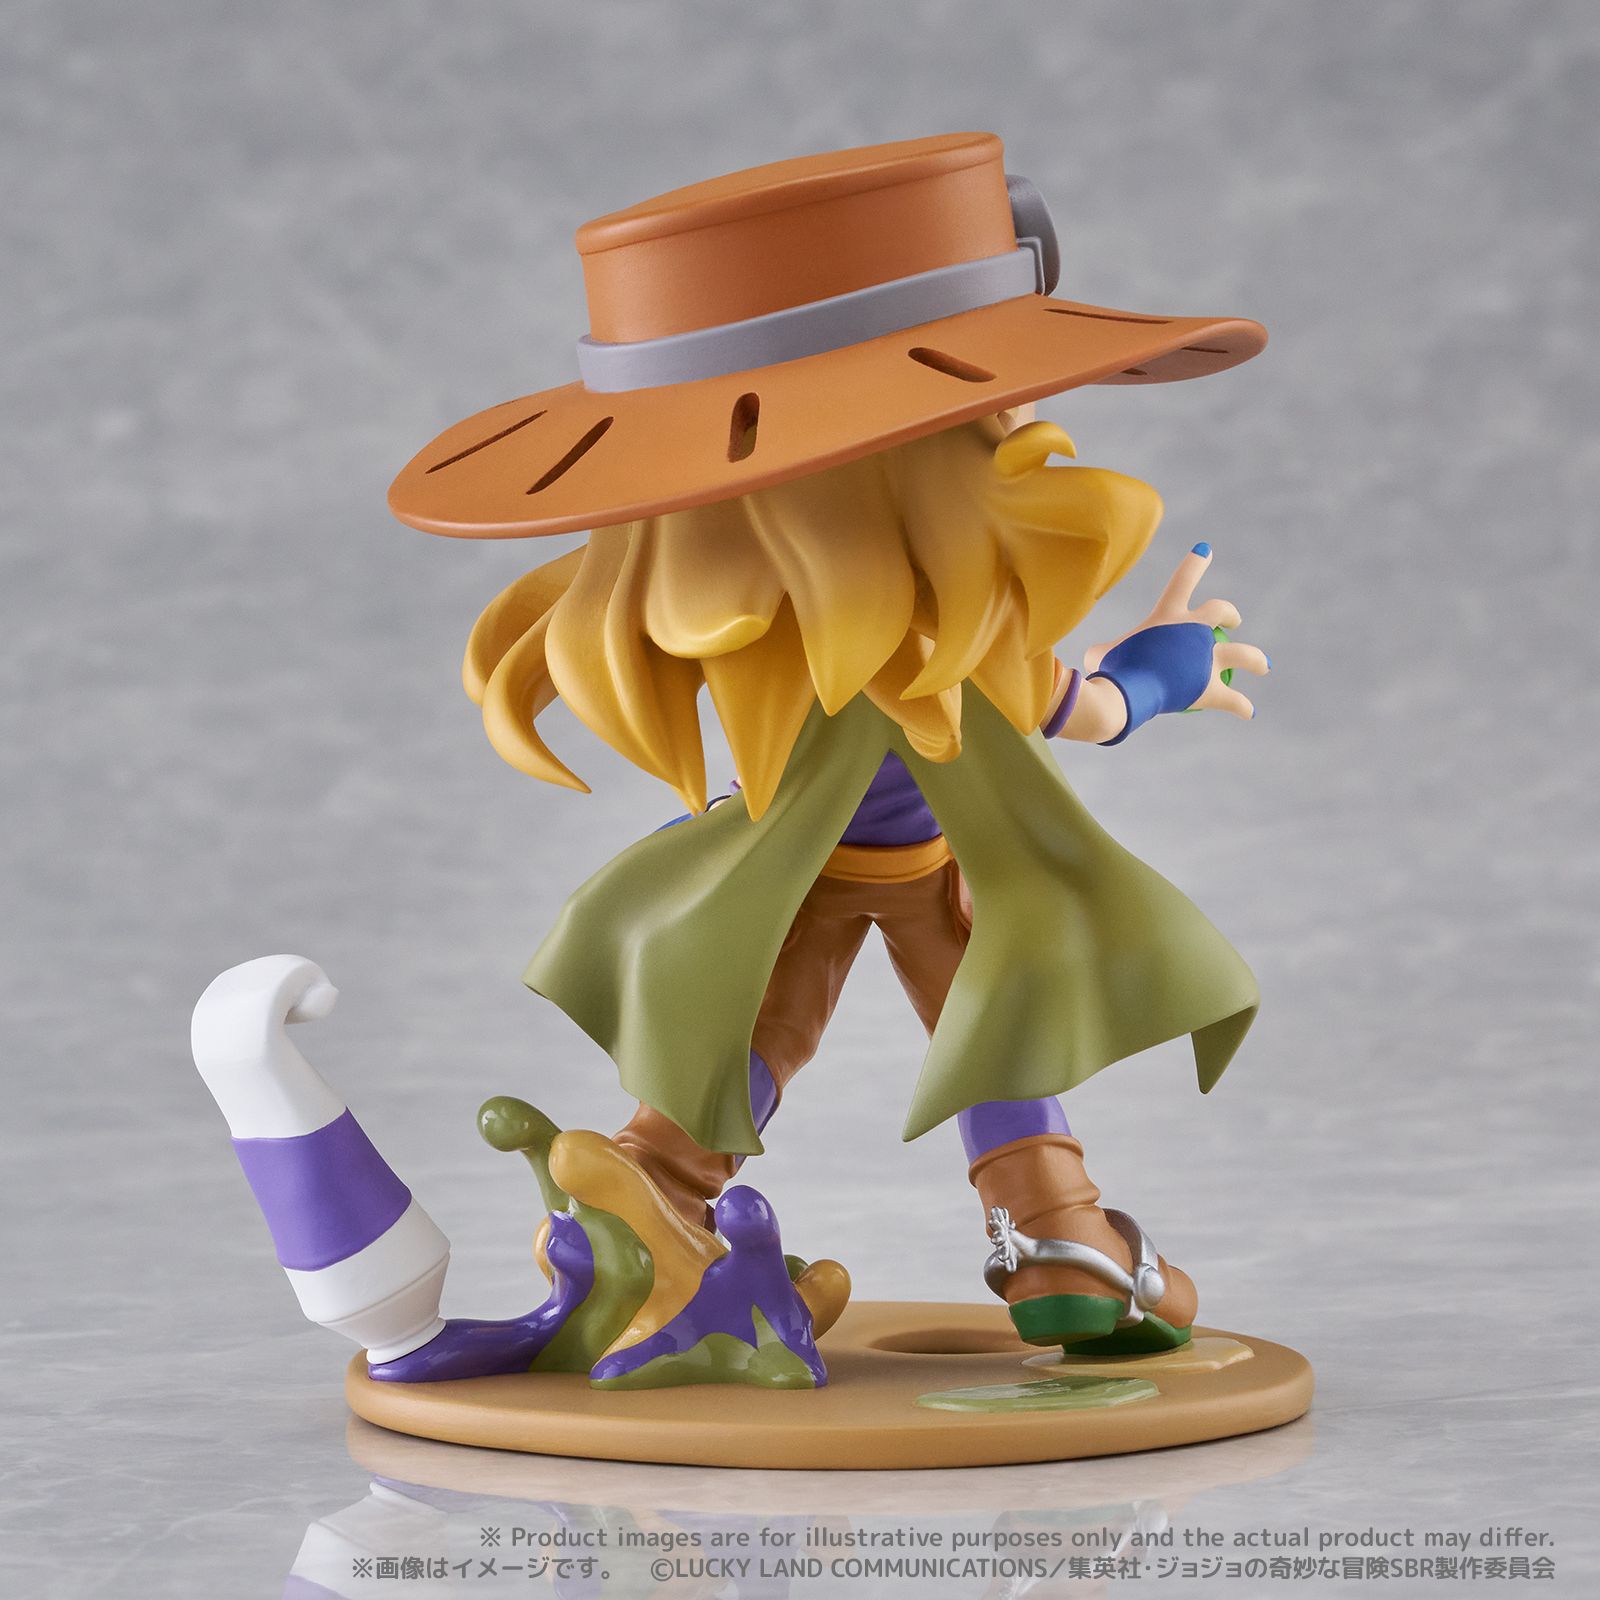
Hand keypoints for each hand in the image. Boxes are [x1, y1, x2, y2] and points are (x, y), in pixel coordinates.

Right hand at [1086, 543, 1268, 719]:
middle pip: (1222, 612)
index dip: (1195, 563)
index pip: (1182, 580)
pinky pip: (1233, 699)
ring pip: (1244, 655)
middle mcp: (1194, 631)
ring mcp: (1206, 659)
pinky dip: (1241, 706)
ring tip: (1263, 665)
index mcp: (1168, 615)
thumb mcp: (1100, 653)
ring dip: (1256, 659)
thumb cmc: (1109, 669)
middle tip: (1233, 623)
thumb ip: (1106, 651)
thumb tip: (1096, 659)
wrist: (1125, 692)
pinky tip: (1248, 712)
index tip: (1205, 549)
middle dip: (1230, 614)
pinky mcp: (1211, 689)